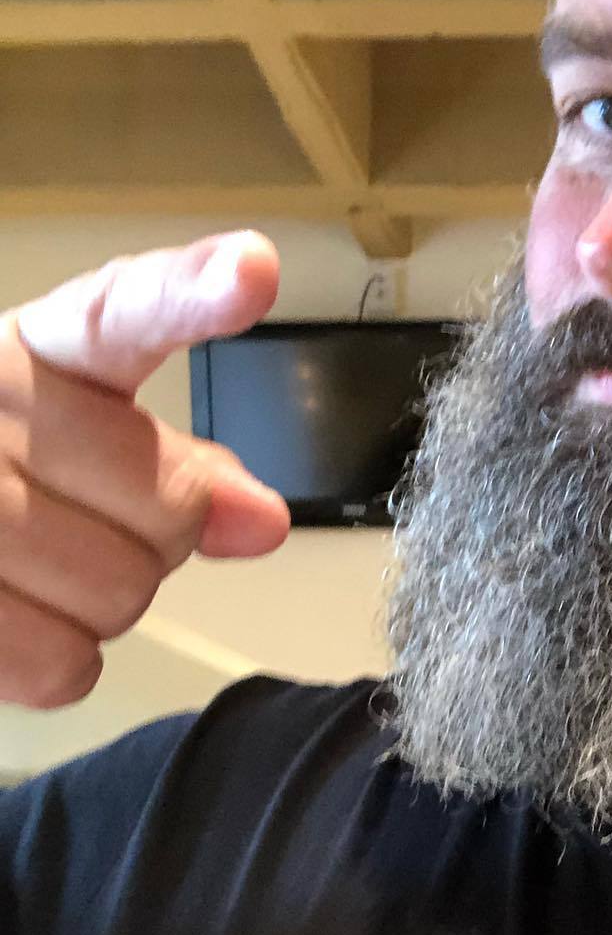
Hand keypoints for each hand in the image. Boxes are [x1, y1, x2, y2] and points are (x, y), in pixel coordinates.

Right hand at [0, 230, 291, 708]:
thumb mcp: (79, 434)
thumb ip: (179, 468)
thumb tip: (263, 521)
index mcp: (33, 349)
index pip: (118, 315)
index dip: (191, 294)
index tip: (254, 270)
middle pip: (173, 508)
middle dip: (159, 536)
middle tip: (87, 517)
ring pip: (122, 595)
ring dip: (101, 602)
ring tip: (33, 563)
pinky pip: (62, 664)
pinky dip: (55, 659)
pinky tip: (13, 611)